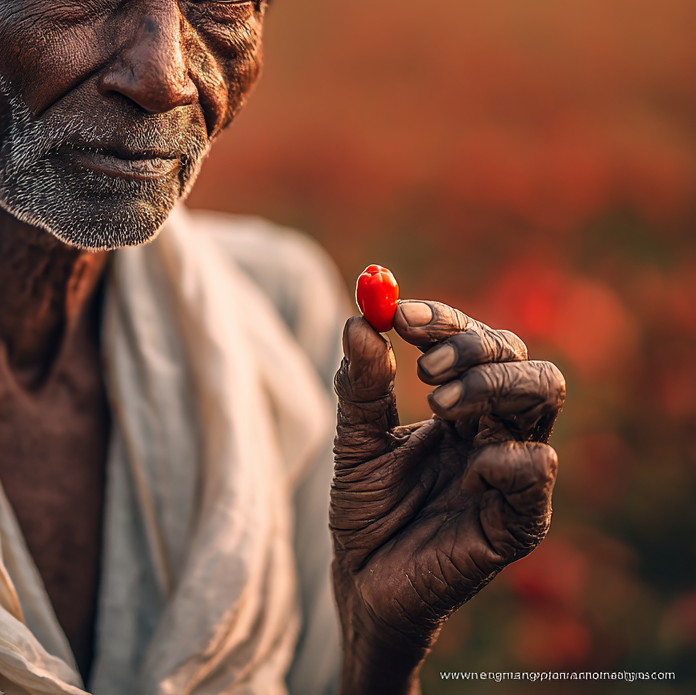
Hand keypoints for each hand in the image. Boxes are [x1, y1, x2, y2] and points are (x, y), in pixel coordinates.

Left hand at [330, 299, 564, 694]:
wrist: (361, 583)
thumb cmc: (366, 508)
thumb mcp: (355, 439)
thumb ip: (360, 384)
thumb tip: (359, 320)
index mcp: (460, 404)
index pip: (471, 340)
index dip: (442, 320)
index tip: (399, 314)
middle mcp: (492, 428)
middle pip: (517, 356)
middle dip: (474, 346)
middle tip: (424, 368)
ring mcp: (509, 469)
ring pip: (543, 393)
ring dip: (493, 382)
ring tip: (438, 402)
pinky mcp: (517, 519)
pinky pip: (536, 471)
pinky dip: (507, 453)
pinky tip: (470, 465)